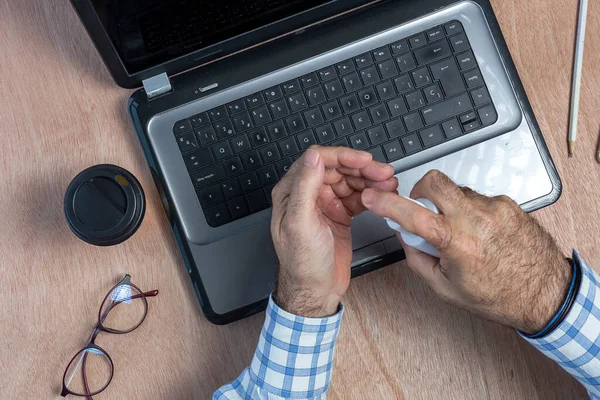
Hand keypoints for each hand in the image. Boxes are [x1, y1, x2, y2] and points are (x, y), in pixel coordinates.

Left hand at [271, 146, 397, 317]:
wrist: (315, 292)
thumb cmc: (302, 264)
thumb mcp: (301, 223)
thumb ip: (305, 187)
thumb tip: (313, 157)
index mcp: (292, 192)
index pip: (317, 161)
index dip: (342, 157)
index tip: (364, 160)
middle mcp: (307, 195)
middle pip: (337, 169)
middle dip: (361, 168)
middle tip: (384, 173)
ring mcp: (324, 205)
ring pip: (349, 182)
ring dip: (370, 180)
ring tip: (388, 182)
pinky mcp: (338, 215)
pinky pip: (357, 197)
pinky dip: (371, 194)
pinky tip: (383, 195)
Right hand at [361, 170, 570, 333]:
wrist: (545, 293)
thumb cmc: (498, 296)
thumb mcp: (445, 288)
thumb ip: (418, 258)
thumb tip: (405, 235)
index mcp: (458, 242)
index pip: (412, 214)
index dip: (386, 203)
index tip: (372, 197)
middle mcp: (477, 219)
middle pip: (435, 181)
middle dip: (420, 188)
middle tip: (422, 206)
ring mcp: (495, 207)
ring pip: (457, 191)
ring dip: (450, 205)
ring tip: (460, 232)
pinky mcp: (509, 204)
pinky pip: (478, 198)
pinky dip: (471, 211)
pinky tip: (480, 232)